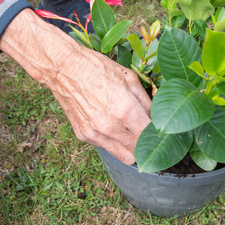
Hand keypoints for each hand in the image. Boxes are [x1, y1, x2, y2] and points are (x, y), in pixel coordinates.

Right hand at [0, 9, 151, 164]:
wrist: (63, 68)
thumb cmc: (97, 68)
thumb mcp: (128, 78)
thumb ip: (147, 101)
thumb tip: (158, 117)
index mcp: (124, 109)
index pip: (150, 136)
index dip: (158, 134)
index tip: (161, 130)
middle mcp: (109, 126)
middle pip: (139, 151)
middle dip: (147, 144)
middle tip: (148, 132)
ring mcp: (95, 133)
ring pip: (124, 156)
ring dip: (131, 147)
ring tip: (131, 130)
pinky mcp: (84, 135)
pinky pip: (107, 148)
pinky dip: (114, 141)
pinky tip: (111, 124)